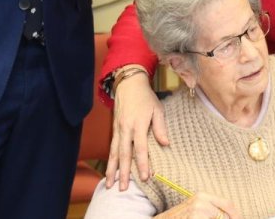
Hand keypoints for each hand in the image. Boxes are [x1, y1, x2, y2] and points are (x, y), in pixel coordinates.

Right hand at [106, 69, 169, 190]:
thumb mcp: (157, 109)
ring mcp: (118, 129)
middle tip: (123, 189)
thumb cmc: (146, 98)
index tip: (145, 177)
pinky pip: (112, 147)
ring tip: (109, 185)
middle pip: (124, 154)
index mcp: (139, 124)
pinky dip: (110, 160)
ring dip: (112, 170)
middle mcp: (126, 129)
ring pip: (114, 153)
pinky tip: (109, 171)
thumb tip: (165, 144)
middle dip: (123, 172)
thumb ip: (160, 127)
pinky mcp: (114, 129)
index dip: (143, 163)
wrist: (128, 84)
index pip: (140, 148)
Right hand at [156, 192, 239, 218]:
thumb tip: (232, 215)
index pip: (228, 204)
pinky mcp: (194, 218)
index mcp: (203, 196)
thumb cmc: (181, 216)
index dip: (236, 215)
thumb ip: (212, 209)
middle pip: (226, 216)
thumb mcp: (197, 208)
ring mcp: (198, 212)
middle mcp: (202, 202)